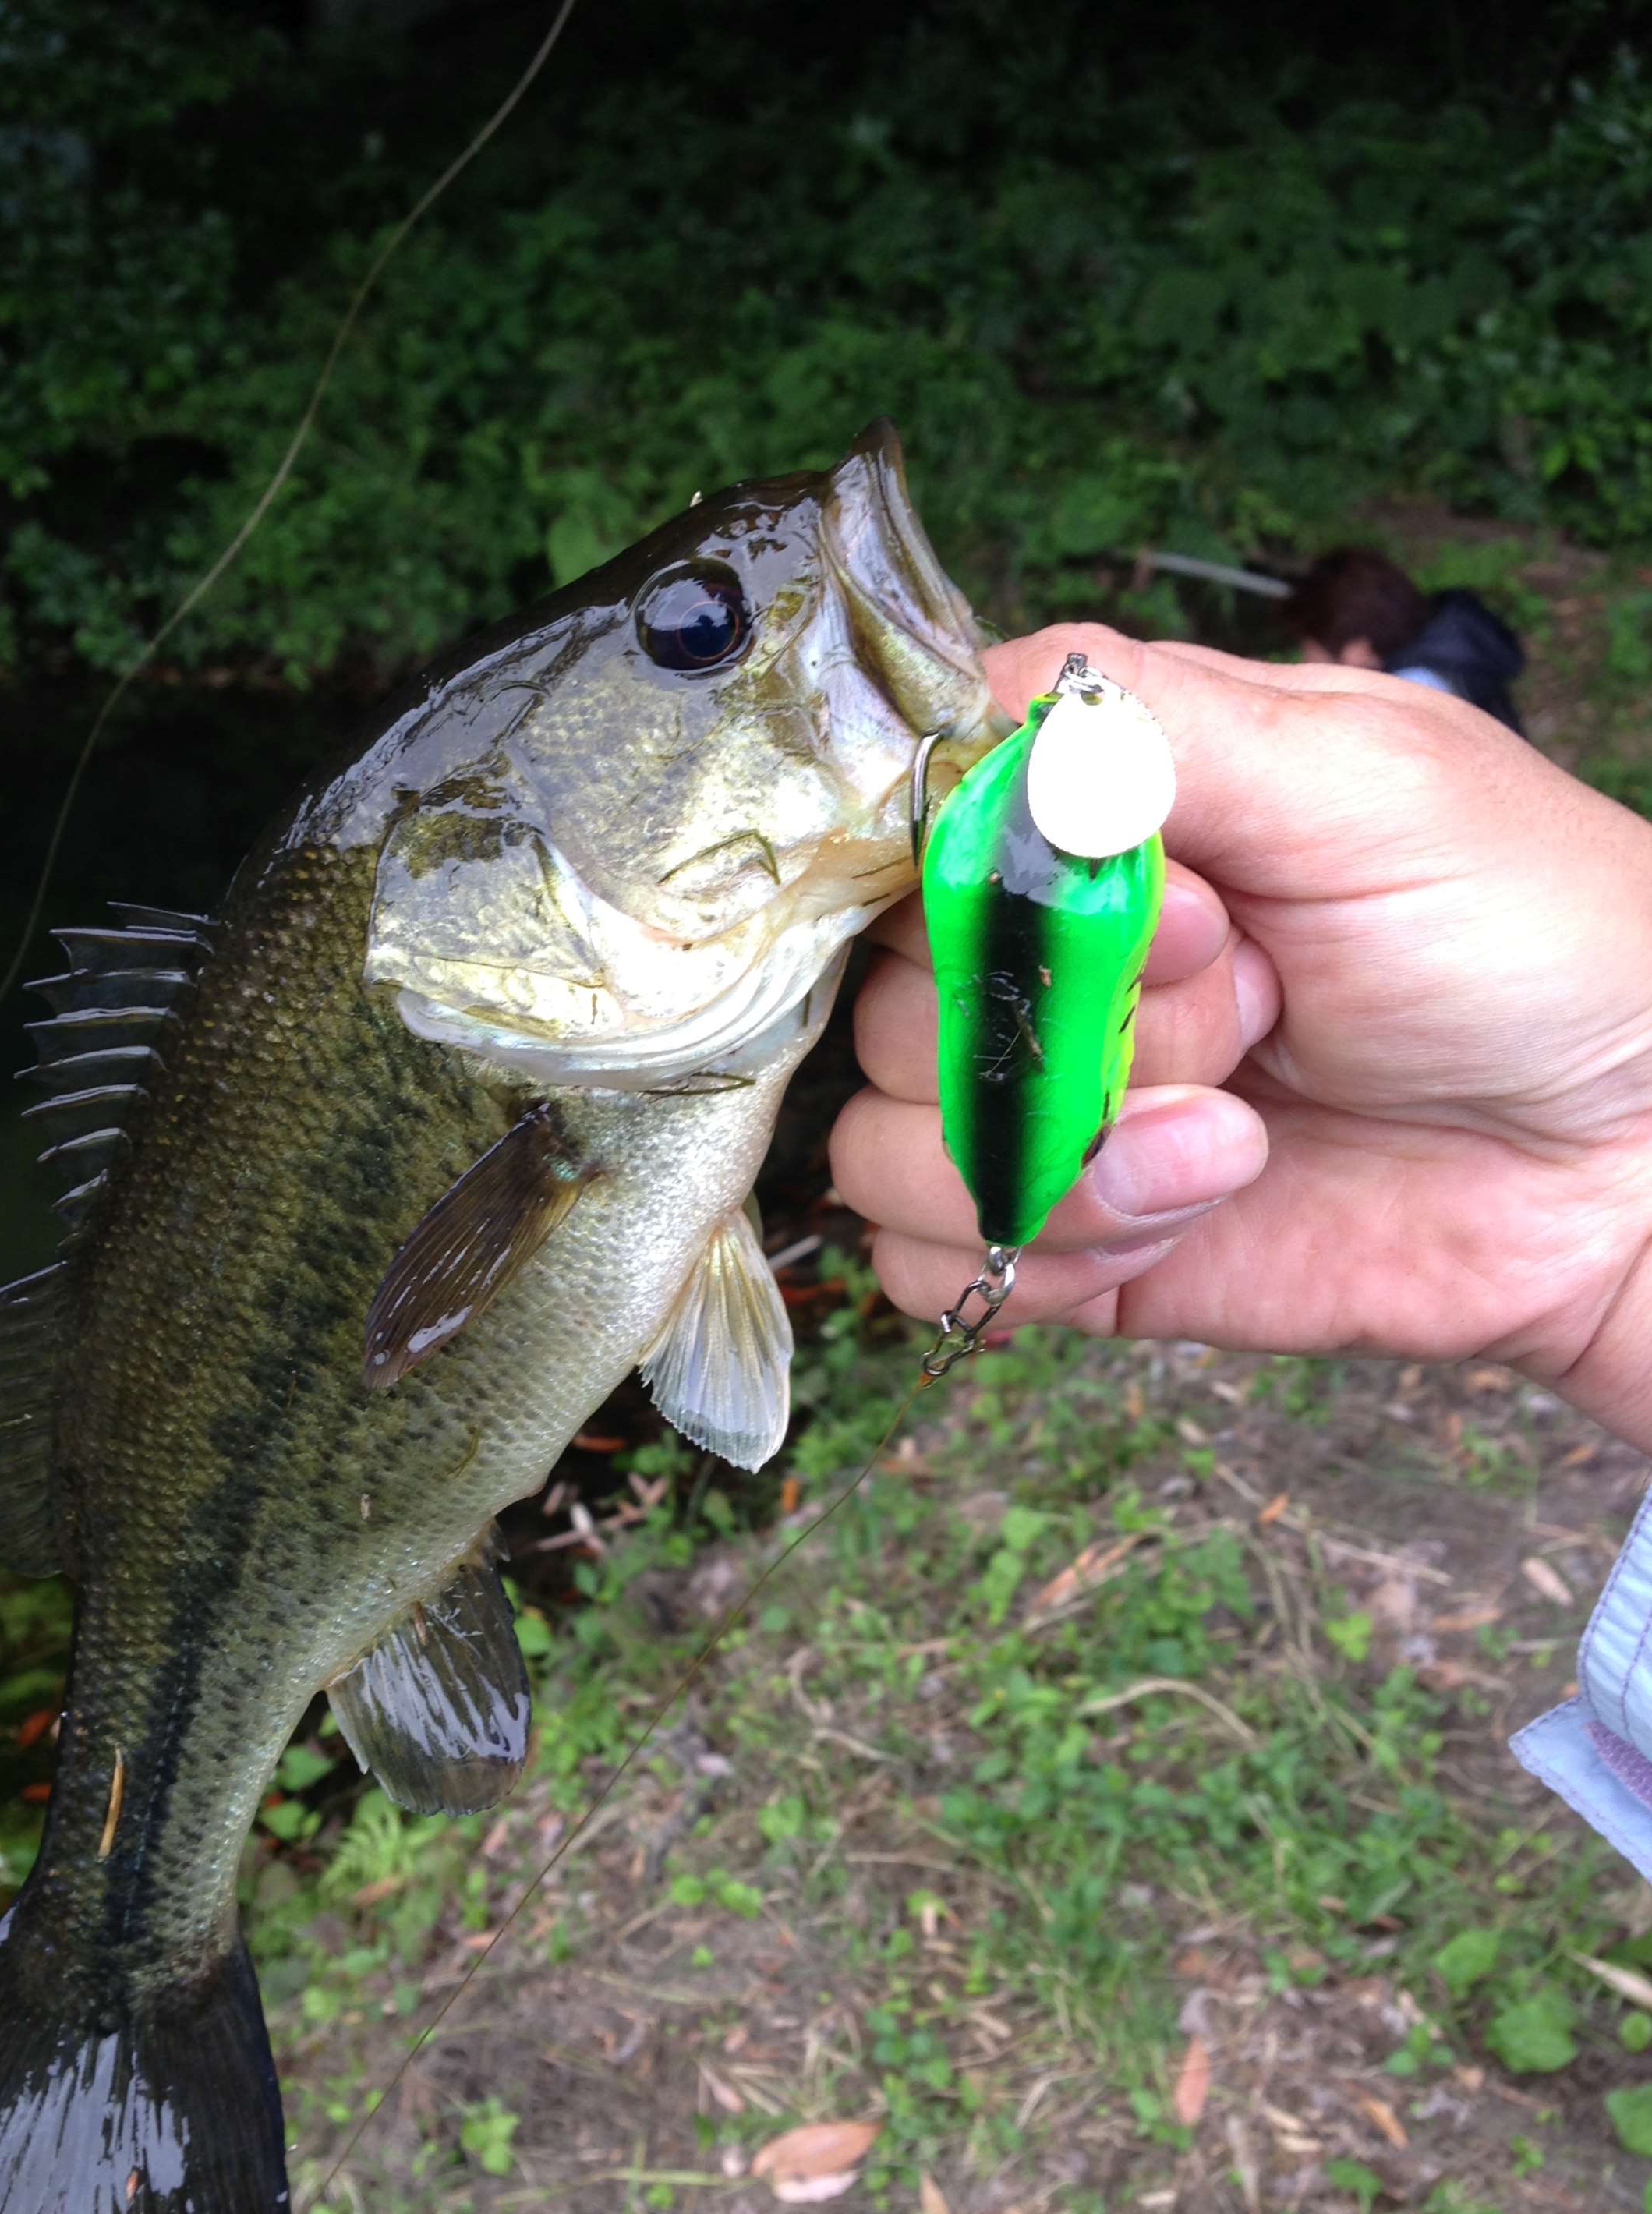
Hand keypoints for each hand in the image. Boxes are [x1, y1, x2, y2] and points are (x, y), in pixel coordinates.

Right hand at [829, 623, 1651, 1451]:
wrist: (1624, 1168)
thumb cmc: (1532, 940)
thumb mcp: (1365, 780)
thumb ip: (1156, 727)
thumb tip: (966, 712)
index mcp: (1100, 814)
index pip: (905, 823)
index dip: (983, 878)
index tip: (1167, 906)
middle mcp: (1043, 955)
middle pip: (881, 990)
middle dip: (1059, 1024)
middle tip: (1250, 1008)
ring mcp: (1042, 1104)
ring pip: (878, 1137)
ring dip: (1052, 1155)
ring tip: (1229, 1143)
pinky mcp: (1060, 1240)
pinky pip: (925, 1260)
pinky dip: (1039, 1253)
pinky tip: (1179, 1220)